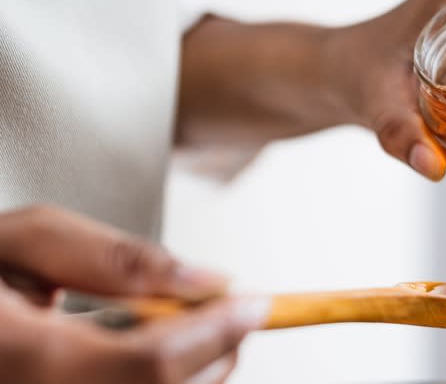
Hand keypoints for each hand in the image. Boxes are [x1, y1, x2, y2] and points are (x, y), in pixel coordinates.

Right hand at [0, 205, 267, 383]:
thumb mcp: (24, 241)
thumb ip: (115, 258)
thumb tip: (207, 280)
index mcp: (23, 361)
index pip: (150, 365)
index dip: (216, 333)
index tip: (257, 302)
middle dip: (216, 353)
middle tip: (232, 311)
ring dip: (197, 371)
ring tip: (190, 326)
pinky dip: (165, 382)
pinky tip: (154, 350)